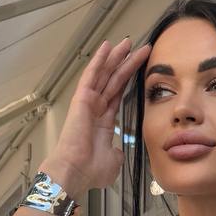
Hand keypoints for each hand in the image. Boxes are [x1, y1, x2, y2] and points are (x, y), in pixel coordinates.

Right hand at [42, 35, 151, 193]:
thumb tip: (118, 151)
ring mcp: (88, 102)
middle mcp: (96, 108)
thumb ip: (117, 152)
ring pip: (105, 74)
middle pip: (113, 79)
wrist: (76, 173)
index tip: (140, 66)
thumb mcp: (112, 161)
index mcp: (104, 121)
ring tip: (127, 41)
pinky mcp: (82, 99)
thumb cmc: (90, 171)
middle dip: (125, 62)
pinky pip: (91, 75)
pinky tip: (107, 46)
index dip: (129, 79)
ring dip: (115, 57)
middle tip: (138, 47)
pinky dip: (99, 61)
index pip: (118, 93)